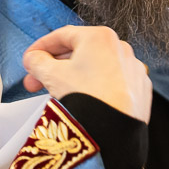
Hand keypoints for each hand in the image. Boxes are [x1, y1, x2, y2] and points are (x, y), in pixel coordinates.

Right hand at [22, 25, 152, 121]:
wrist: (113, 132)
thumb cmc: (88, 99)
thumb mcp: (52, 76)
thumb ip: (37, 62)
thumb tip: (33, 60)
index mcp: (100, 37)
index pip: (62, 36)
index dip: (41, 47)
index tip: (30, 58)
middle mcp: (121, 48)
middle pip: (79, 52)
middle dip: (54, 67)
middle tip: (36, 80)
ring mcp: (132, 69)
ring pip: (96, 68)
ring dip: (74, 77)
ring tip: (57, 92)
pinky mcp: (138, 89)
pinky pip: (112, 83)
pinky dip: (96, 87)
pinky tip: (83, 99)